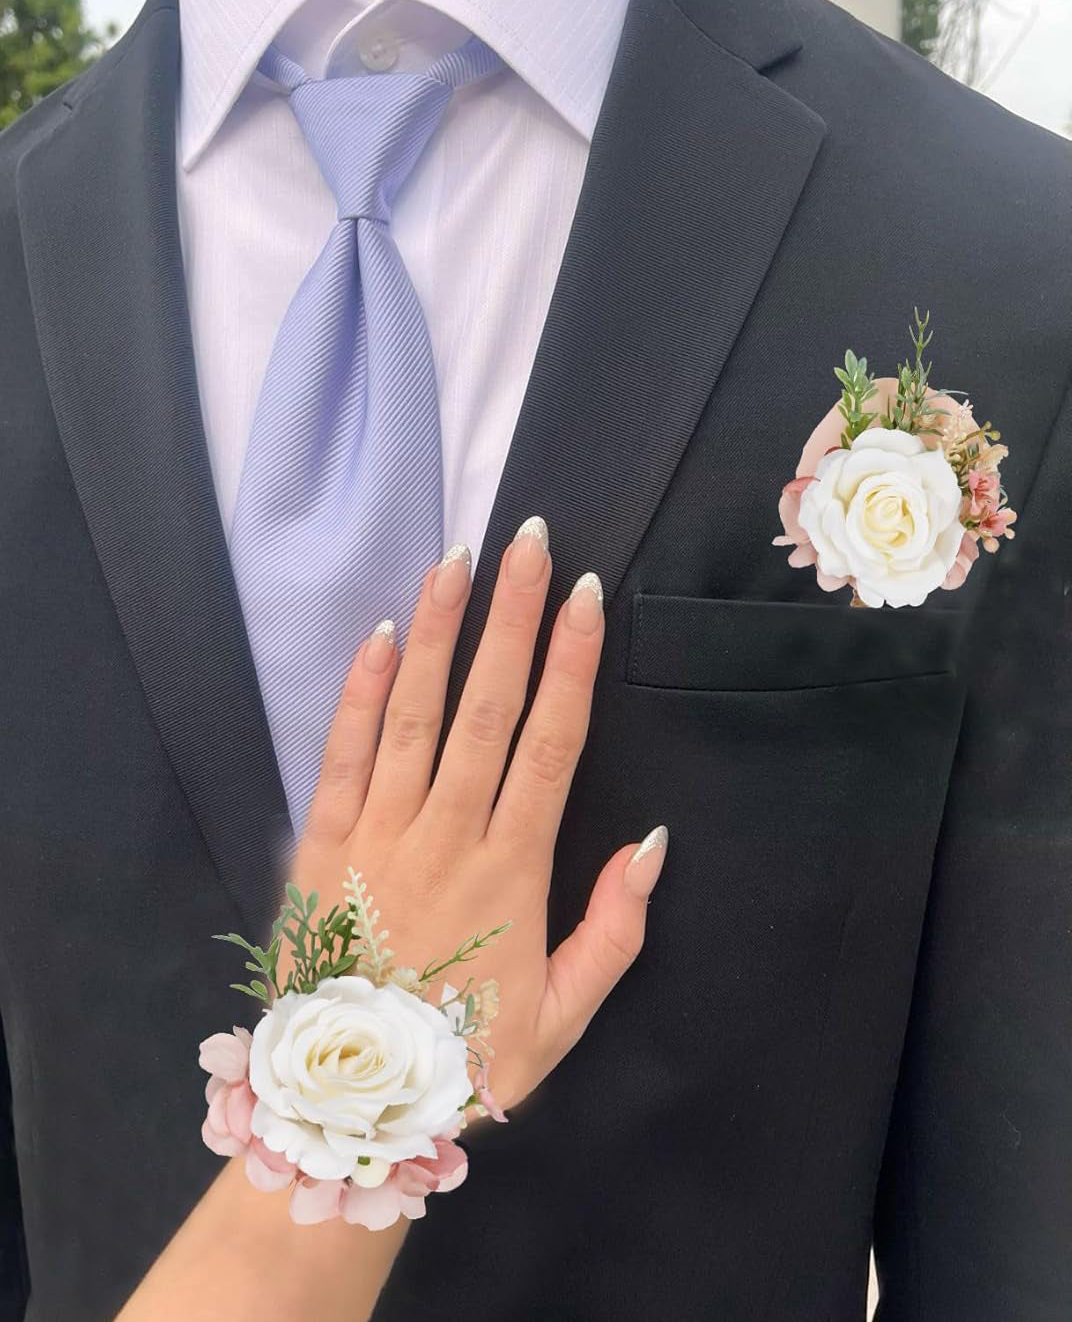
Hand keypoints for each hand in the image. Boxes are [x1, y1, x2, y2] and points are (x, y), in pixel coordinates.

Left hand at [290, 517, 667, 1111]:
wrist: (347, 1102)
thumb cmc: (464, 1058)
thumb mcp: (562, 1019)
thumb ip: (613, 932)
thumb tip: (651, 843)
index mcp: (511, 870)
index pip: (551, 743)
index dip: (571, 665)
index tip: (586, 598)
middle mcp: (446, 834)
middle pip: (489, 707)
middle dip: (513, 619)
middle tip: (531, 543)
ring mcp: (378, 832)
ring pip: (414, 713)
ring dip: (439, 632)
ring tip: (459, 561)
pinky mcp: (322, 842)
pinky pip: (342, 753)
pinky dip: (360, 692)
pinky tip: (380, 634)